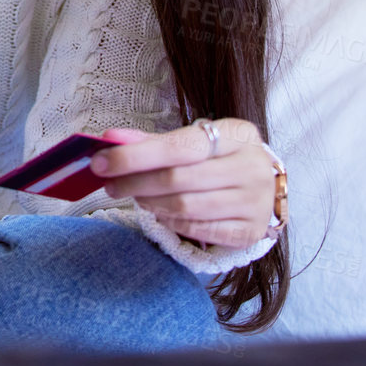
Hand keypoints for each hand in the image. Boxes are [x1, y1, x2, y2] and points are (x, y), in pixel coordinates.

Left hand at [88, 118, 277, 248]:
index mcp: (239, 134)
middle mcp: (252, 167)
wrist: (264, 186)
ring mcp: (256, 202)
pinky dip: (172, 222)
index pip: (179, 146)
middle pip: (178, 178)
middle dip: (135, 182)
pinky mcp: (251, 231)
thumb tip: (111, 138)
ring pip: (186, 206)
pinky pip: (199, 230)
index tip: (100, 162)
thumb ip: (154, 141)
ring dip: (150, 203)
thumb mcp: (195, 142)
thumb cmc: (220, 159)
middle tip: (110, 184)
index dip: (135, 155)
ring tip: (135, 196)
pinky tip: (160, 213)